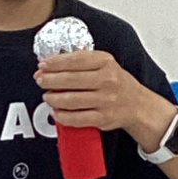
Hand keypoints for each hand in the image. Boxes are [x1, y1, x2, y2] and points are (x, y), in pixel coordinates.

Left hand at [35, 49, 173, 150]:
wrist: (137, 105)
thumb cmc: (116, 83)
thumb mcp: (104, 64)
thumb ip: (81, 61)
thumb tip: (50, 64)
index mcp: (105, 62)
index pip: (75, 60)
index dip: (55, 63)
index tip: (42, 65)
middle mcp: (107, 80)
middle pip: (70, 80)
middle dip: (50, 80)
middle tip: (40, 80)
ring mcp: (105, 100)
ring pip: (71, 100)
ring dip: (53, 99)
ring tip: (47, 97)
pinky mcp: (103, 118)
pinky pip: (77, 118)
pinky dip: (62, 116)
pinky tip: (57, 112)